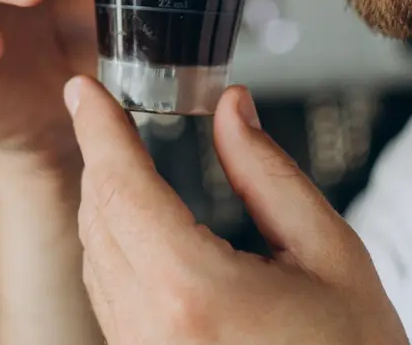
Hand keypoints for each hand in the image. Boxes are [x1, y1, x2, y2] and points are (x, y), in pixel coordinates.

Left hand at [64, 77, 409, 344]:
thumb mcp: (329, 251)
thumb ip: (268, 172)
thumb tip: (231, 109)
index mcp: (195, 295)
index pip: (123, 189)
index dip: (98, 129)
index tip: (83, 90)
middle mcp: (153, 334)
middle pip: (100, 219)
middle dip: (100, 155)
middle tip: (106, 108)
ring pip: (97, 259)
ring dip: (104, 197)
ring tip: (120, 152)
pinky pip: (110, 298)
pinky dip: (114, 243)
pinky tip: (135, 217)